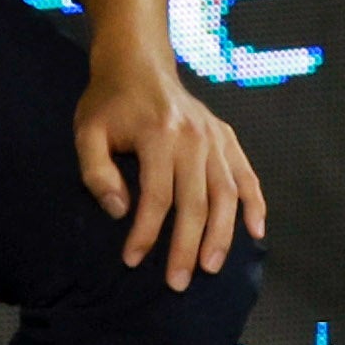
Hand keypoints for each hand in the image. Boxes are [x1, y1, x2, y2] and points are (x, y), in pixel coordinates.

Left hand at [75, 51, 266, 291]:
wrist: (139, 62)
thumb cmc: (109, 102)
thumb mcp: (88, 132)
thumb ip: (97, 172)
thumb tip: (119, 211)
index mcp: (159, 134)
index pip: (157, 196)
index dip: (146, 233)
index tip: (132, 260)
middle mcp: (194, 136)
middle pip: (196, 201)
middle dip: (187, 246)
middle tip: (178, 282)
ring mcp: (215, 136)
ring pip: (226, 194)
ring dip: (222, 234)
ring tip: (211, 267)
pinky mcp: (226, 137)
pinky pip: (247, 174)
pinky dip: (255, 203)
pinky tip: (256, 231)